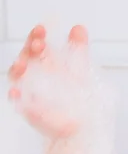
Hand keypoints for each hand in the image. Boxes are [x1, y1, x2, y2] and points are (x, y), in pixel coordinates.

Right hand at [8, 24, 92, 138]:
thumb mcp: (81, 70)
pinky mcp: (31, 111)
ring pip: (18, 78)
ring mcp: (31, 92)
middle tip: (38, 44)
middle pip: (25, 58)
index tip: (42, 29)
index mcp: (46, 64)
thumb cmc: (79, 98)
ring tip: (23, 64)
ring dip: (18, 69)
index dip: (36, 36)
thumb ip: (78, 49)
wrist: (84, 125)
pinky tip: (17, 91)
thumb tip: (79, 28)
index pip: (36, 46)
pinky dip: (16, 96)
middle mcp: (36, 76)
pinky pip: (20, 103)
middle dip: (29, 50)